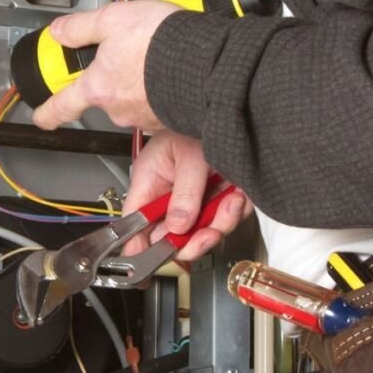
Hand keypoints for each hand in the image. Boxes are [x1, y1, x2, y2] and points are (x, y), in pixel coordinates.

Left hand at [31, 0, 180, 130]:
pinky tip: (169, 68)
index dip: (46, 112)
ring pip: (131, 96)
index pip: (61, 107)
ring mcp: (144, 116)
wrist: (208, 63)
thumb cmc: (163, 44)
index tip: (40, 117)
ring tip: (152, 54)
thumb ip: (81, 27)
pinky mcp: (168, 117)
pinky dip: (158, 87)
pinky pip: (156, 101)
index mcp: (98, 87)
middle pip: (103, 94)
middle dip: (110, 76)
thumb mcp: (113, 19)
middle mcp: (118, 108)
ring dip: (137, 79)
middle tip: (126, 52)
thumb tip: (59, 32)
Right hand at [122, 132, 252, 261]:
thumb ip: (185, 194)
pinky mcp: (215, 197)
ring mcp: (193, 197)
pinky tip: (237, 196)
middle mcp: (169, 193)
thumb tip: (178, 226)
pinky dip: (234, 212)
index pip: (135, 223)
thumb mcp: (191, 157)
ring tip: (230, 202)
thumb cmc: (198, 121)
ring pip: (202, 231)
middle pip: (172, 235)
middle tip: (207, 234)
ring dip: (220, 223)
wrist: (229, 110)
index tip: (150, 263)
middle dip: (194, 238)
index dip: (139, 246)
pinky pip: (223, 219)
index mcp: (150, 180)